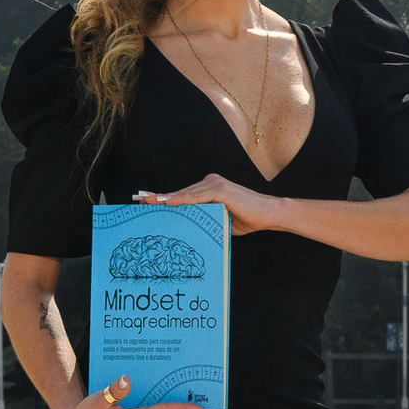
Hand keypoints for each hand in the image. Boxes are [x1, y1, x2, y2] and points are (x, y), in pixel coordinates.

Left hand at [132, 173, 280, 235]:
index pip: (183, 195)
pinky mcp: (220, 189)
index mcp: (209, 188)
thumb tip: (186, 226)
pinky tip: (167, 202)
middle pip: (180, 192)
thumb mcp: (219, 219)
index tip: (146, 200)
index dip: (164, 198)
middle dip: (159, 197)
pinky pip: (196, 196)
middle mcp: (210, 182)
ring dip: (165, 198)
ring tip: (148, 202)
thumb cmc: (246, 219)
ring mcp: (215, 184)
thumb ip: (204, 218)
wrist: (269, 215)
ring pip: (185, 194)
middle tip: (139, 200)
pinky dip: (181, 200)